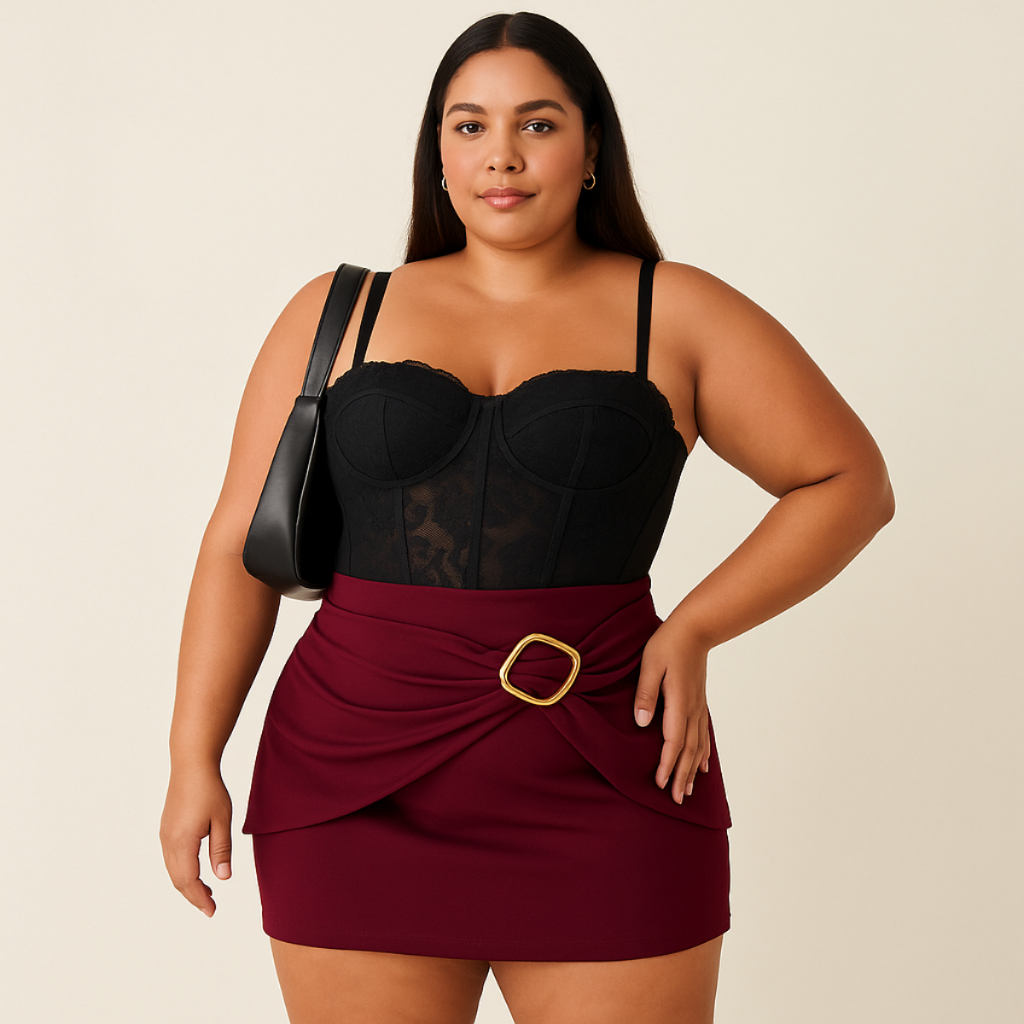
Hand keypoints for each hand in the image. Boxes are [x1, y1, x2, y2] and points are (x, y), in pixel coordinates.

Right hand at [159, 767, 232, 916]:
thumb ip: (221, 850)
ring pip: (173, 870)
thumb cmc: (209, 789)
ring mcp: (165, 835)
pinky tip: (195, 871)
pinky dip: (182, 871)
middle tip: (210, 907)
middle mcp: (168, 842)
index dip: (199, 898)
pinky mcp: (166, 829)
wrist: (191, 765)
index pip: (189, 880)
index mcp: (182, 842)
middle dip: (193, 896)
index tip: (211, 911)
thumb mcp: (222, 819)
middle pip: (178, 879)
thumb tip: (223, 878)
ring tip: (206, 892)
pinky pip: (171, 859)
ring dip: (187, 884)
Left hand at [633, 620, 710, 803]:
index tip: (661, 784)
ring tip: (689, 790)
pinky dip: (703, 753)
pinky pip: (703, 734)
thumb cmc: (667, 644)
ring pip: (697, 745)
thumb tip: (642, 722)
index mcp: (679, 702)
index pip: (673, 741)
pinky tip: (703, 766)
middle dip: (681, 776)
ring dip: (692, 769)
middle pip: (688, 750)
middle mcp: (692, 709)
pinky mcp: (699, 702)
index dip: (667, 764)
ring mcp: (698, 707)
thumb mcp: (649, 665)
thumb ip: (645, 694)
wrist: (695, 629)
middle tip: (677, 800)